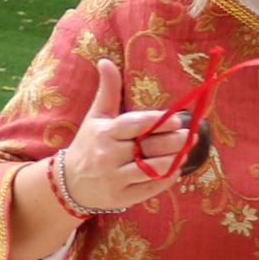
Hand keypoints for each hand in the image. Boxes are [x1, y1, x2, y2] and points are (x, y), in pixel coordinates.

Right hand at [52, 58, 200, 213]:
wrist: (69, 183)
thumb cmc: (89, 144)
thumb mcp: (96, 117)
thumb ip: (107, 90)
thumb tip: (105, 61)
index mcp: (103, 133)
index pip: (133, 125)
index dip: (157, 122)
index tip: (178, 119)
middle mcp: (107, 156)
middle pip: (147, 148)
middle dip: (173, 142)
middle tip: (189, 136)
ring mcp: (114, 178)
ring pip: (151, 169)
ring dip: (173, 161)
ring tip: (185, 152)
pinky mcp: (121, 198)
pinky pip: (149, 188)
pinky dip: (165, 179)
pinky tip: (174, 171)